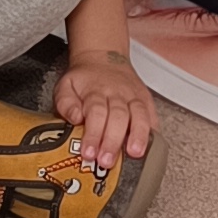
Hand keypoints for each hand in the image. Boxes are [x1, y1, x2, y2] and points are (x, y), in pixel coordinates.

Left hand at [55, 45, 154, 171]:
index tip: (89, 153)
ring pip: (139, 115)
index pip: (96, 113)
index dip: (93, 135)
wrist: (103, 56)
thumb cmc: (83, 79)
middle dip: (113, 141)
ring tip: (135, 153)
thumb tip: (75, 117)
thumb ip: (65, 102)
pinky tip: (150, 144)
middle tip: (107, 161)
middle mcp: (116, 93)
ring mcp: (133, 96)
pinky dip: (152, 130)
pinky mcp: (145, 99)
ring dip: (138, 135)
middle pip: (118, 117)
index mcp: (95, 92)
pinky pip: (152, 114)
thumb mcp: (65, 86)